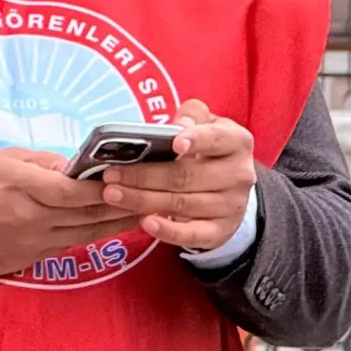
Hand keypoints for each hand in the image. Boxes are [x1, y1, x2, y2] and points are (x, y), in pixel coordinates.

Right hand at [0, 147, 142, 278]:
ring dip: (118, 224)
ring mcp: (32, 241)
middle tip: (155, 196)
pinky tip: (113, 228)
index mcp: (21, 186)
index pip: (73, 191)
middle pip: (87, 214)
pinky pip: (70, 246)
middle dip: (124, 206)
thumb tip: (79, 168)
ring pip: (85, 234)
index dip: (105, 188)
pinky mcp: (31, 258)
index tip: (131, 178)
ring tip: (146, 213)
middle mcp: (30, 217)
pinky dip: (94, 236)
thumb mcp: (3, 159)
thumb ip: (44, 162)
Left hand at [98, 99, 256, 251]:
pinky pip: (193, 235)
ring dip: (143, 200)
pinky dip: (168, 230)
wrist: (230, 188)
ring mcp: (231, 205)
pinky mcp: (220, 231)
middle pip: (187, 176)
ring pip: (182, 204)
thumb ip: (192, 116)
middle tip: (110, 174)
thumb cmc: (208, 149)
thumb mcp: (205, 124)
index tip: (174, 143)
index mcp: (236, 142)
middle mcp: (239, 175)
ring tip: (112, 194)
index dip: (197, 140)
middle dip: (145, 176)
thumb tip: (177, 124)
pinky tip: (144, 222)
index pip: (217, 139)